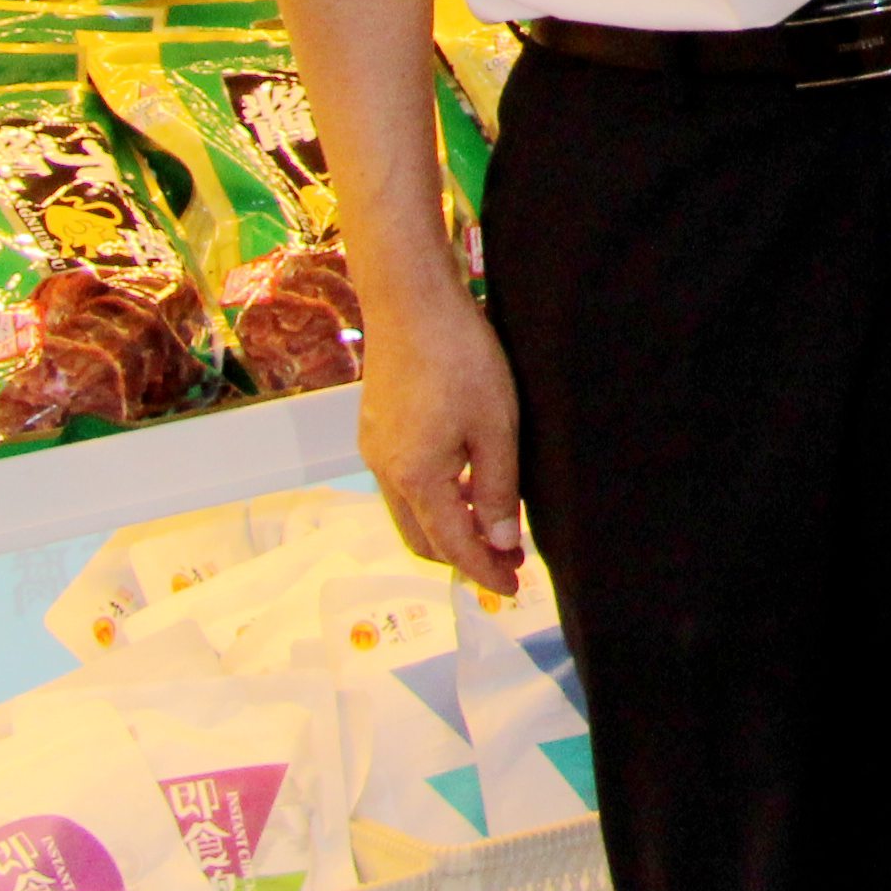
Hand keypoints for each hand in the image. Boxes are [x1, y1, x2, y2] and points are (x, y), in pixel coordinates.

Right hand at [358, 271, 529, 598]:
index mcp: (416, 479)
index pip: (453, 546)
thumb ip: (498, 490)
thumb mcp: (496, 427)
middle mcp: (386, 472)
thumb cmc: (461, 359)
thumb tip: (500, 545)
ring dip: (448, 527)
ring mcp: (376, 451)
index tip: (515, 588)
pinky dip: (434, 498)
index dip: (485, 571)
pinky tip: (465, 481)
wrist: (411, 302)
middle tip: (508, 559)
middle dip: (463, 556)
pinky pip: (404, 484)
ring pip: (411, 512)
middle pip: (423, 539)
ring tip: (493, 522)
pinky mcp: (376, 430)